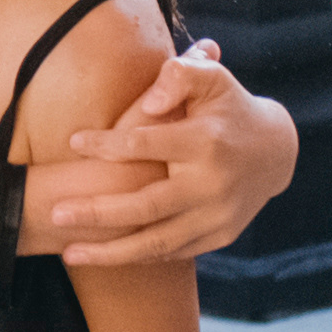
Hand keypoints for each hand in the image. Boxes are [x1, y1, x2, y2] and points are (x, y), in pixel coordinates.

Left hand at [31, 42, 304, 266]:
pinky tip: (105, 256)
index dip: (107, 144)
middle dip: (98, 213)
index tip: (73, 142)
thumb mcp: (212, 78)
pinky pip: (174, 252)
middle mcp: (212, 184)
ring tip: (68, 253)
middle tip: (55, 213)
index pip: (147, 144)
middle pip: (147, 206)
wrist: (276, 151)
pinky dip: (139, 256)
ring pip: (158, 242)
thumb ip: (179, 75)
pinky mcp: (221, 235)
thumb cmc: (228, 107)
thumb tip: (147, 101)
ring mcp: (218, 215)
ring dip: (111, 252)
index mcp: (206, 142)